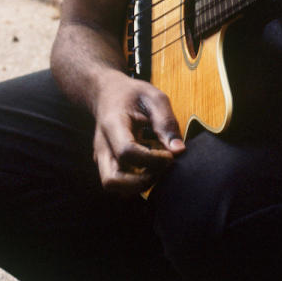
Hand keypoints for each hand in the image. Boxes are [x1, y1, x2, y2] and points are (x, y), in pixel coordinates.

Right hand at [91, 71, 185, 195]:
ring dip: (139, 185)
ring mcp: (102, 157)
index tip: (170, 155)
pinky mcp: (108, 164)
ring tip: (159, 168)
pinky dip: (136, 184)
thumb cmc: (132, 94)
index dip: (152, 159)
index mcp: (113, 124)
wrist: (107, 93)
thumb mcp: (154, 98)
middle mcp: (103, 145)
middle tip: (163, 167)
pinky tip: (152, 169)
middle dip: (142, 182)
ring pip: (113, 186)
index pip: (127, 152)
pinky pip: (119, 184)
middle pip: (112, 180)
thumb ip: (166, 122)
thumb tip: (179, 150)